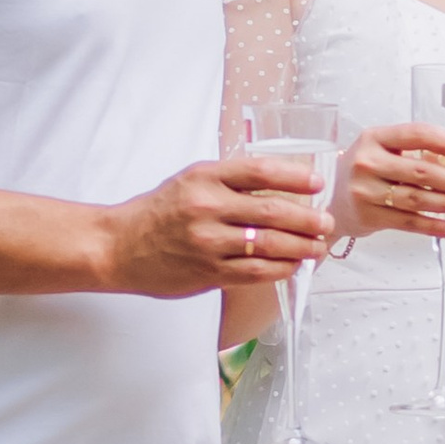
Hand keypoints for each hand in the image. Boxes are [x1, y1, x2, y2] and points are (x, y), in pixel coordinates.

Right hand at [98, 153, 330, 297]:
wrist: (118, 246)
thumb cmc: (158, 213)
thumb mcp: (190, 181)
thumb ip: (230, 182)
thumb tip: (282, 190)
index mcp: (205, 177)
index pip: (260, 171)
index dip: (295, 177)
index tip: (316, 183)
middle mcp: (207, 207)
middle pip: (272, 211)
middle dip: (308, 219)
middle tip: (326, 223)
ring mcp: (208, 241)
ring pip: (269, 244)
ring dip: (301, 247)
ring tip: (317, 247)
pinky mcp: (208, 272)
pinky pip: (255, 272)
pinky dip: (281, 269)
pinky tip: (293, 266)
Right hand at [339, 119, 444, 242]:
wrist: (332, 202)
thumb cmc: (365, 172)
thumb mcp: (381, 150)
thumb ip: (413, 151)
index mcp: (374, 137)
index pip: (415, 134)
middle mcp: (367, 162)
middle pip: (420, 171)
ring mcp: (365, 190)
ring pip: (417, 199)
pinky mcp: (368, 216)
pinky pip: (409, 222)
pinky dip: (434, 226)